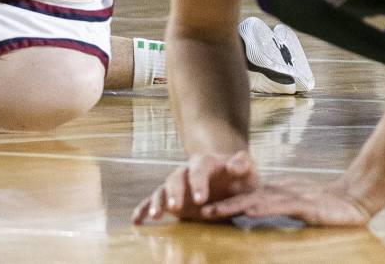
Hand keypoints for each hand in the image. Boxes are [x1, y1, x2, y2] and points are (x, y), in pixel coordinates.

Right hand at [132, 150, 258, 223]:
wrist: (231, 182)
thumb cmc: (240, 177)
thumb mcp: (248, 170)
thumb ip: (243, 164)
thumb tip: (234, 165)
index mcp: (204, 162)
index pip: (199, 169)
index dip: (198, 183)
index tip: (201, 199)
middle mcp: (186, 171)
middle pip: (175, 178)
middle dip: (174, 192)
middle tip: (175, 207)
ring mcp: (177, 185)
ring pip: (163, 189)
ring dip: (158, 201)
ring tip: (156, 215)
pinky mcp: (171, 198)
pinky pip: (153, 201)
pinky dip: (143, 209)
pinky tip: (136, 221)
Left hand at [199, 177, 371, 226]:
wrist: (355, 199)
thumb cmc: (328, 207)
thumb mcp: (299, 211)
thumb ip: (279, 211)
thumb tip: (257, 218)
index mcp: (275, 196)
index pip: (245, 201)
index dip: (224, 205)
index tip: (203, 211)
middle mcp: (278, 195)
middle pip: (243, 200)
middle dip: (220, 206)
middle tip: (198, 212)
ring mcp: (289, 198)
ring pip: (255, 201)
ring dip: (232, 207)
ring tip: (211, 212)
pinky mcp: (303, 205)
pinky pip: (278, 206)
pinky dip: (262, 208)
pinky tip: (247, 210)